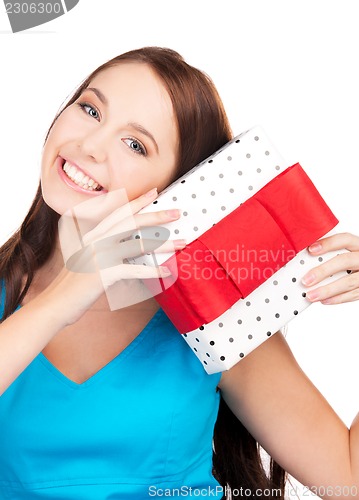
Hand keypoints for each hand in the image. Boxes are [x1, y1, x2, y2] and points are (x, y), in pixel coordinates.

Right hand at [47, 187, 184, 324]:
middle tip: (177, 213)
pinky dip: (153, 272)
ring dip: (163, 244)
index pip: (119, 213)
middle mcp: (96, 241)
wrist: (58, 303)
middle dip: (156, 216)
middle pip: (131, 223)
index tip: (155, 192)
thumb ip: (105, 249)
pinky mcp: (104, 274)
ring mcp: (100, 256)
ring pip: (138, 245)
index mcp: (93, 235)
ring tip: (182, 243)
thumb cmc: (75, 284)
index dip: (138, 201)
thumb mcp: (88, 259)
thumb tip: (128, 245)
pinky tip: (167, 273)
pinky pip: (135, 270)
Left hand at [301, 232, 358, 303]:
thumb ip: (332, 252)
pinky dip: (337, 299)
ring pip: (348, 282)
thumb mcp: (348, 252)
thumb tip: (306, 257)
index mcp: (358, 245)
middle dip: (323, 271)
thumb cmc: (353, 261)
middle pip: (345, 261)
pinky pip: (353, 295)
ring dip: (327, 290)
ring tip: (311, 295)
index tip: (311, 250)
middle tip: (306, 280)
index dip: (328, 244)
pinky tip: (323, 300)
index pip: (344, 240)